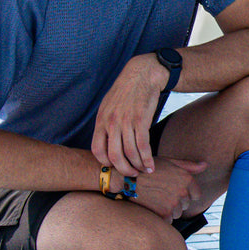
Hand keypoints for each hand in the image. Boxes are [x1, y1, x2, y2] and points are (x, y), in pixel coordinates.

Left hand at [91, 54, 165, 175]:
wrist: (142, 75)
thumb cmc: (127, 91)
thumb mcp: (109, 105)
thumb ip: (107, 123)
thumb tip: (107, 141)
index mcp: (101, 120)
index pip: (97, 150)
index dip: (105, 163)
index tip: (115, 167)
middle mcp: (111, 123)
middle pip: (114, 156)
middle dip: (124, 170)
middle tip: (132, 174)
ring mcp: (126, 122)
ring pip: (130, 153)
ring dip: (138, 166)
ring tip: (144, 170)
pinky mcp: (141, 120)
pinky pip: (143, 145)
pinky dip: (147, 158)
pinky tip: (151, 164)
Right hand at [131, 157, 207, 220]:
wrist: (126, 179)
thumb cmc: (147, 169)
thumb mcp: (169, 162)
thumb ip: (188, 166)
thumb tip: (205, 165)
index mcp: (186, 179)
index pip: (196, 195)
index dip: (185, 194)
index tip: (173, 190)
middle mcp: (183, 191)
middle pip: (185, 205)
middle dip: (176, 202)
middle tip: (161, 194)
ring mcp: (174, 203)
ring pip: (177, 214)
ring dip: (169, 211)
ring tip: (156, 200)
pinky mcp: (164, 214)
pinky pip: (168, 221)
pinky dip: (161, 217)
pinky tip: (152, 207)